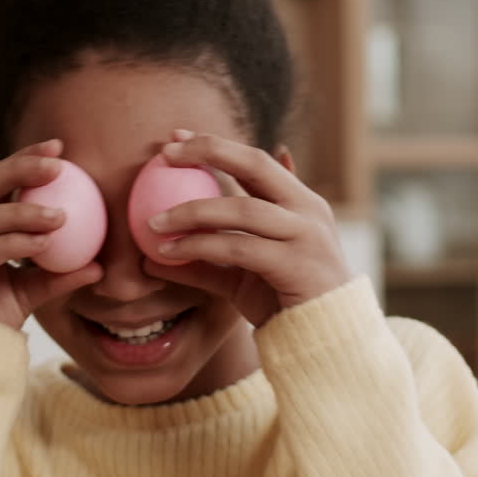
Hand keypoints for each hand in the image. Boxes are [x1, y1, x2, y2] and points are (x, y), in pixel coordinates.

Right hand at [0, 139, 103, 329]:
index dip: (22, 159)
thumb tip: (100, 266)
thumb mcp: (29, 292)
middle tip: (58, 166)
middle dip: (20, 169)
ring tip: (61, 217)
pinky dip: (13, 244)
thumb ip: (58, 276)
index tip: (59, 149)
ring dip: (22, 212)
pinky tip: (42, 243)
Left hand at [142, 130, 352, 326]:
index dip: (215, 146)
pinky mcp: (296, 264)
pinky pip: (239, 247)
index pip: (256, 162)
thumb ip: (207, 256)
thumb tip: (151, 253)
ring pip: (242, 208)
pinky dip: (201, 246)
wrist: (326, 339)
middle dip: (209, 151)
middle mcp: (307, 210)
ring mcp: (306, 235)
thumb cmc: (283, 303)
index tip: (175, 138)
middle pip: (255, 164)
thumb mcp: (240, 274)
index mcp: (300, 202)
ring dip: (193, 210)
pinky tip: (170, 251)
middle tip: (166, 153)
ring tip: (154, 222)